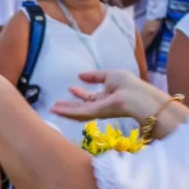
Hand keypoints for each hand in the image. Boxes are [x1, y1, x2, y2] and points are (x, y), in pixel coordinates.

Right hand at [50, 70, 167, 122]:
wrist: (137, 96)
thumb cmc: (128, 84)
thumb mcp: (109, 75)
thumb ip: (95, 76)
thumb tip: (80, 75)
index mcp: (106, 96)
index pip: (90, 97)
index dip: (80, 93)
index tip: (70, 88)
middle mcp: (101, 106)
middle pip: (81, 107)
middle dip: (69, 105)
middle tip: (55, 104)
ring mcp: (97, 111)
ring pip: (77, 112)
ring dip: (64, 110)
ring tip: (52, 108)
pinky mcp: (94, 114)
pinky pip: (78, 113)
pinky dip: (66, 112)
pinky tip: (56, 109)